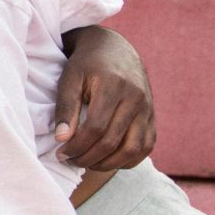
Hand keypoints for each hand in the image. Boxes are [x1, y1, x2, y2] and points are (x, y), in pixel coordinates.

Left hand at [55, 27, 155, 168]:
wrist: (115, 49)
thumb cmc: (86, 65)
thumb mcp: (69, 79)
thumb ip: (66, 107)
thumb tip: (62, 138)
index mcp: (114, 86)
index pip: (96, 128)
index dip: (77, 146)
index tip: (61, 153)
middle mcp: (136, 98)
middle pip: (113, 142)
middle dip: (87, 158)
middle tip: (69, 160)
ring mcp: (148, 108)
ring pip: (133, 149)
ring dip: (108, 164)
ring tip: (86, 163)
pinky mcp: (152, 116)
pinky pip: (146, 147)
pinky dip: (128, 160)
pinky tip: (108, 160)